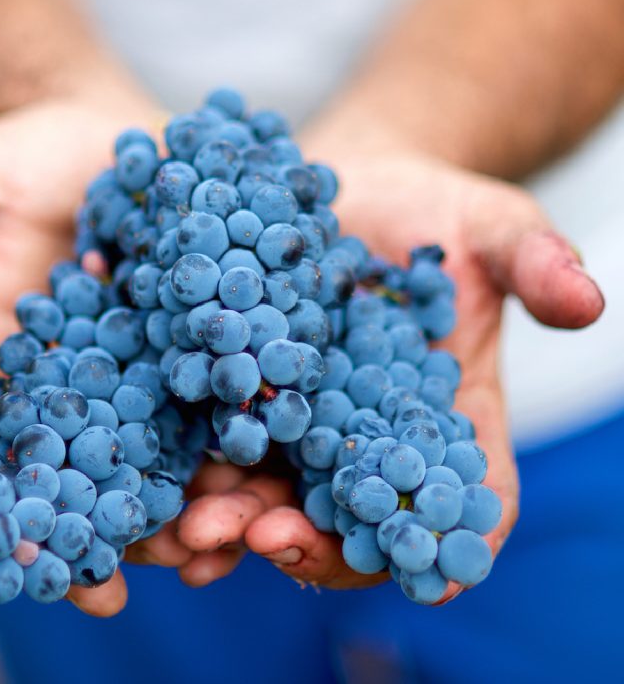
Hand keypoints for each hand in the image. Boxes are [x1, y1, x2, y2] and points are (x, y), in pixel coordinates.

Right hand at [0, 95, 195, 615]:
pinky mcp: (181, 352)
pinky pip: (202, 414)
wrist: (103, 137)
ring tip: (207, 549)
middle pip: (59, 476)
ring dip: (167, 514)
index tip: (4, 555)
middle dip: (86, 535)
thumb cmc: (21, 158)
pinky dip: (222, 453)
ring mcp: (122, 373)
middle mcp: (52, 382)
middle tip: (117, 590)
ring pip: (139, 462)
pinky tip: (254, 479)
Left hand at [176, 136, 604, 600]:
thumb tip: (588, 301)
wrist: (356, 186)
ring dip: (235, 520)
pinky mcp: (248, 392)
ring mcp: (307, 422)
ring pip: (276, 495)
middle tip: (260, 541)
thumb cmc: (435, 213)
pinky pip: (221, 446)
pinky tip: (164, 478)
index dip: (439, 539)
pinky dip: (196, 470)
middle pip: (353, 518)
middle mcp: (375, 437)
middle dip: (307, 542)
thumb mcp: (492, 228)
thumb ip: (535, 263)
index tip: (404, 559)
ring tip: (194, 527)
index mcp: (450, 417)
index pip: (463, 501)